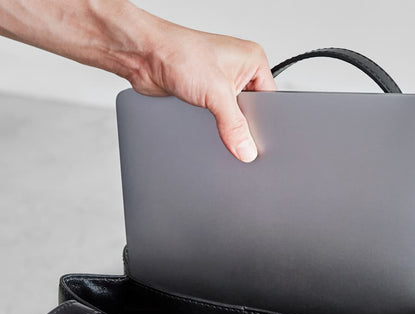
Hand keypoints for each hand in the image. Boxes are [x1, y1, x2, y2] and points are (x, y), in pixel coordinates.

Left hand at [0, 0, 276, 162]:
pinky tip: (216, 146)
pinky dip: (217, 137)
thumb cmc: (171, 55)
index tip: (273, 145)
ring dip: (232, 135)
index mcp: (252, 63)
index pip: (274, 102)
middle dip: (252, 132)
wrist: (135, 55)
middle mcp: (237, 74)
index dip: (273, 126)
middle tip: (251, 149)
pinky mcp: (201, 101)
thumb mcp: (211, 92)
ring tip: (231, 146)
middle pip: (255, 113)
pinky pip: (216, 125)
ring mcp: (219, 88)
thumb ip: (233, 125)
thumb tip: (247, 152)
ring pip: (235, 122)